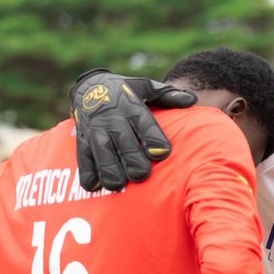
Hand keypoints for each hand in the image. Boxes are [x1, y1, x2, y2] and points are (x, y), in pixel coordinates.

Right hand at [69, 69, 196, 192]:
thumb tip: (192, 100)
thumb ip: (168, 96)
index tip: (161, 153)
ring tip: (117, 184)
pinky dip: (87, 170)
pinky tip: (93, 186)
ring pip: (100, 148)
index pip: (143, 121)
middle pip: (122, 138)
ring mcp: (94, 128)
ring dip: (107, 166)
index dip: (152, 137)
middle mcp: (111, 116)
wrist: (89, 87)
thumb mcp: (146, 87)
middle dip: (130, 156)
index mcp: (131, 104)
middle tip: (141, 175)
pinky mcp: (81, 139)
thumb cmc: (126, 92)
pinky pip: (83, 155)